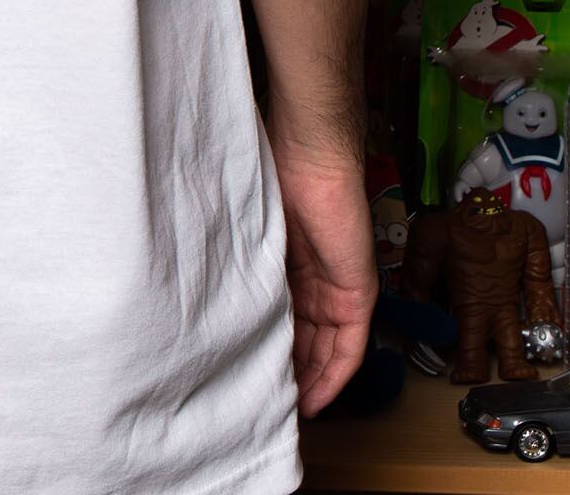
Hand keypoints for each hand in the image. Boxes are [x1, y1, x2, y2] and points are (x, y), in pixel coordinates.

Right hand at [271, 140, 377, 418]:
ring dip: (309, 383)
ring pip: (327, 352)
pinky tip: (314, 400)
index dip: (268, 351)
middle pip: (306, 343)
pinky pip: (349, 348)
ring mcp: (339, 290)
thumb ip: (244, 266)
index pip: (283, 323)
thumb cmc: (274, 178)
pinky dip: (333, 377)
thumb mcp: (250, 232)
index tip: (245, 375)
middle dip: (288, 375)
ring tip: (285, 410)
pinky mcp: (359, 295)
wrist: (311, 157)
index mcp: (289, 269)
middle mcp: (316, 284)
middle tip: (263, 401)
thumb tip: (210, 301)